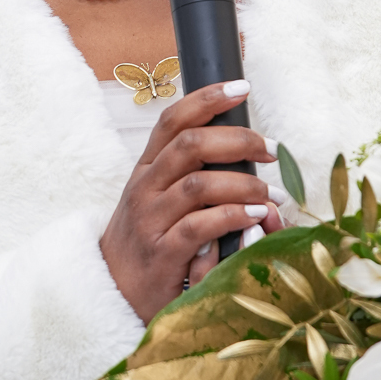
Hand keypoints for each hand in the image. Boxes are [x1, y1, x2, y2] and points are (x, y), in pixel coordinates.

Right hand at [101, 80, 282, 322]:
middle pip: (190, 144)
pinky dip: (233, 217)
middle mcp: (145, 187)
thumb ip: (195, 175)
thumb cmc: (149, 240)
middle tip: (270, 150)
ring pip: (199, 184)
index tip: (242, 88)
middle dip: (238, 141)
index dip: (208, 98)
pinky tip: (255, 217)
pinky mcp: (162, 254)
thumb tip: (248, 154)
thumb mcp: (161, 199)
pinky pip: (200, 226)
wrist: (110, 291)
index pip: (173, 119)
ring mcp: (151, 220)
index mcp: (147, 167)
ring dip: (243, 184)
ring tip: (269, 194)